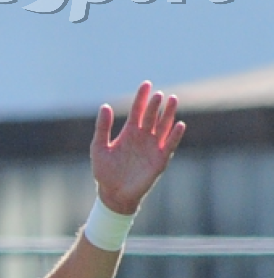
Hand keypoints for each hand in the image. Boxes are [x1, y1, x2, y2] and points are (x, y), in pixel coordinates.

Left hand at [91, 80, 186, 214]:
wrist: (113, 193)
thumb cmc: (104, 171)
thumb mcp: (99, 147)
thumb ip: (102, 128)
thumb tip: (105, 106)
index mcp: (129, 132)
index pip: (137, 110)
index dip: (141, 97)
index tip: (146, 84)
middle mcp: (143, 137)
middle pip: (151, 116)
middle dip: (155, 105)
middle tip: (158, 94)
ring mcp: (153, 148)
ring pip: (163, 127)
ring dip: (168, 114)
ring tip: (172, 100)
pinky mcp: (160, 160)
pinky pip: (170, 145)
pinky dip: (175, 135)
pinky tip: (179, 124)